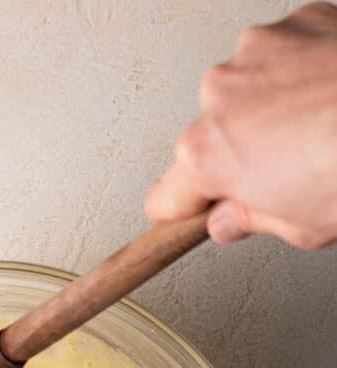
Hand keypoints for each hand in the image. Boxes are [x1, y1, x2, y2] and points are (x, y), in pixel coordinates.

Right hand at [145, 3, 336, 248]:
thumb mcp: (305, 228)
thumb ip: (255, 222)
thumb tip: (234, 218)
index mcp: (208, 153)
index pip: (166, 197)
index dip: (183, 212)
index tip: (191, 216)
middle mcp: (221, 93)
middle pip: (210, 139)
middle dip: (241, 157)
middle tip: (287, 179)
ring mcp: (259, 51)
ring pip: (248, 93)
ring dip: (272, 113)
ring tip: (320, 134)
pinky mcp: (298, 21)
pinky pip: (286, 58)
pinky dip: (303, 78)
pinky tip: (333, 98)